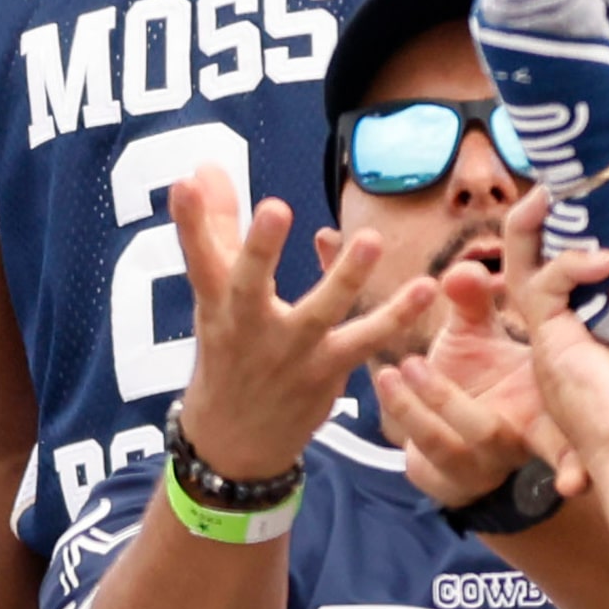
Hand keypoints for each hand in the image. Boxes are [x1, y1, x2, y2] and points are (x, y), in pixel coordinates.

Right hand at [171, 165, 434, 481]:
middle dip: (259, 249)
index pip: (199, 258)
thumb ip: (215, 229)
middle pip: (248, 285)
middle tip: (274, 208)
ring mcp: (289, 353)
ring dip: (345, 278)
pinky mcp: (327, 371)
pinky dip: (396, 317)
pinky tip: (425, 287)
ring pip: (318, 314)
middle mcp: (247, 327)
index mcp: (216, 305)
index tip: (183, 184)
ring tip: (371, 240)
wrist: (235, 441)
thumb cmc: (228, 352)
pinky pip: (365, 340)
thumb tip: (205, 167)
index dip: (191, 223)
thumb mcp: (214, 297)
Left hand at [377, 259, 576, 506]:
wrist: (442, 427)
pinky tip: (384, 381)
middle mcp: (514, 445)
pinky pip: (422, 457)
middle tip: (412, 363)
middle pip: (488, 435)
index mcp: (541, 413)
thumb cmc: (476, 377)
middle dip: (445, 401)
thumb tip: (462, 270)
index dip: (573, 462)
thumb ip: (475, 302)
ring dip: (413, 407)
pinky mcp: (444, 480)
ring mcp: (478, 468)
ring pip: (446, 444)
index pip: (566, 441)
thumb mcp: (479, 338)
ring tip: (392, 368)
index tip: (572, 479)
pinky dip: (399, 414)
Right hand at [509, 197, 608, 492]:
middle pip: (552, 253)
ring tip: (555, 192)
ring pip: (526, 264)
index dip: (604, 218)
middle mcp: (587, 319)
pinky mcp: (547, 340)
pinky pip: (539, 286)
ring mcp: (562, 330)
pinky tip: (601, 258)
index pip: (602, 254)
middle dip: (556, 214)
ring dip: (534, 225)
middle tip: (574, 179)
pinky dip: (566, 263)